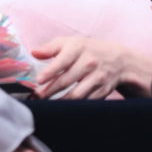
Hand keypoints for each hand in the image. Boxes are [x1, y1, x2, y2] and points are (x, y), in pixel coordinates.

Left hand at [32, 36, 151, 99]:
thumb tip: (33, 52)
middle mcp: (89, 62)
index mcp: (79, 48)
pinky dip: (72, 107)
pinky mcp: (102, 91)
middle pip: (67, 80)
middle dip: (49, 90)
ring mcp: (97, 78)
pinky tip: (61, 108)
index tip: (39, 80)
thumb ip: (50, 48)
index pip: (63, 60)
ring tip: (45, 104)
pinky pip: (85, 102)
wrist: (117, 60)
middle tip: (36, 97)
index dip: (51, 71)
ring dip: (59, 101)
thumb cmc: (86, 50)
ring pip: (76, 94)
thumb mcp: (69, 43)